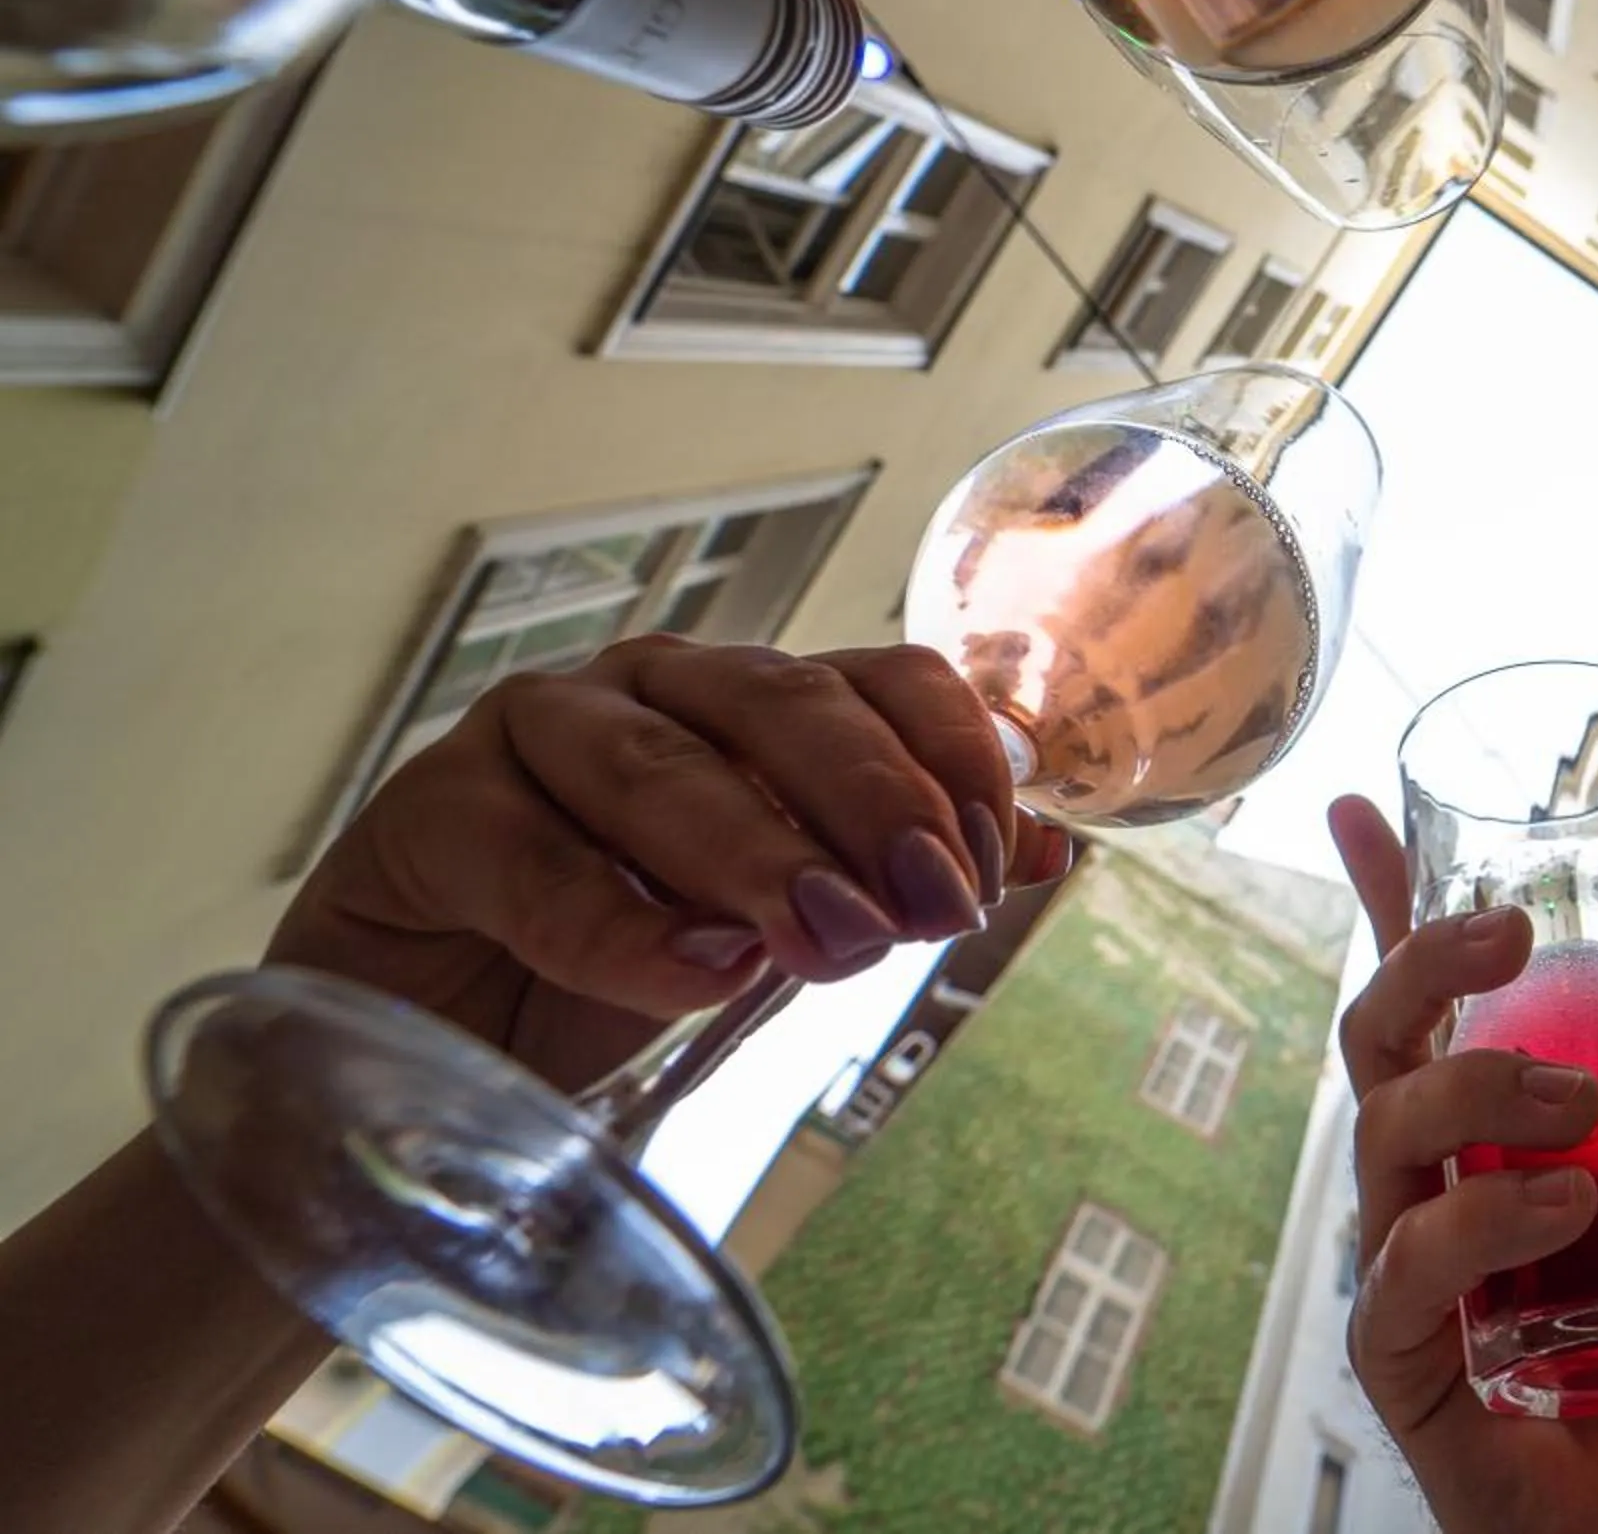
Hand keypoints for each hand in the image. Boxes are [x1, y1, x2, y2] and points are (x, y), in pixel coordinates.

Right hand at [265, 637, 1069, 1093]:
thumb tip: (1041, 851)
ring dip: (761, 855)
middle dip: (871, 803)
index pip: (880, 680)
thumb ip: (890, 879)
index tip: (992, 858)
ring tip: (832, 940)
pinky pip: (535, 859)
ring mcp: (534, 734)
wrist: (423, 1051)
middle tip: (929, 903)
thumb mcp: (775, 931)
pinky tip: (700, 971)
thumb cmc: (609, 964)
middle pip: (782, 705)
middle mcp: (651, 691)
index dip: (949, 756)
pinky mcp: (427, 810)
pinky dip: (625, 923)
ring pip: (661, 768)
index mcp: (750, 703)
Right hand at [1327, 795, 1597, 1533]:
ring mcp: (1399, 1265)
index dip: (1382, 900)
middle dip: (1426, 960)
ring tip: (1585, 1111)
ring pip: (1383, 1133)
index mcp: (1477, 1129)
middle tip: (1517, 930)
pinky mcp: (1400, 1356)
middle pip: (1376, 1039)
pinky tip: (1563, 1207)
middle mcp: (1422, 1184)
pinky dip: (1482, 1221)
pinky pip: (1403, 1266)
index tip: (1358, 803)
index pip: (1416, 1000)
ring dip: (1481, 1090)